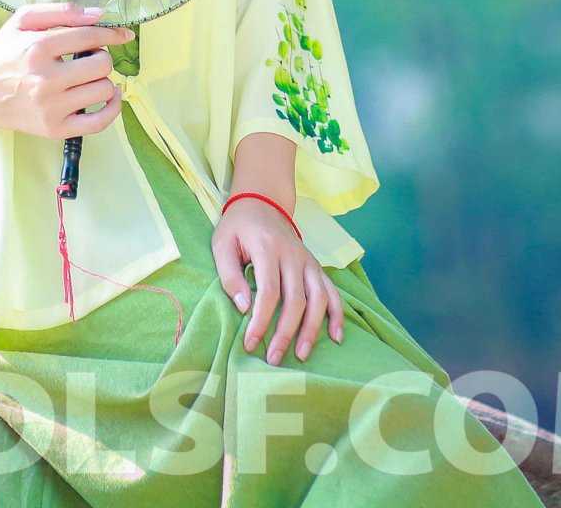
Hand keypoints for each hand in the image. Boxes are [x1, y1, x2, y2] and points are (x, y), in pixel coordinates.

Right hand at [0, 1, 133, 138]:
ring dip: (102, 80)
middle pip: (102, 64)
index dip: (111, 33)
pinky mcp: (54, 129)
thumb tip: (101, 15)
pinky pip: (100, 122)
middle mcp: (45, 79)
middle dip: (100, 56)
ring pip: (104, 90)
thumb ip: (61, 12)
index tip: (122, 34)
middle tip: (86, 56)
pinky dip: (112, 109)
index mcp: (38, 48)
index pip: (90, 36)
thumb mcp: (24, 19)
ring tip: (86, 76)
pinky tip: (108, 97)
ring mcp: (50, 108)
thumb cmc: (3, 51)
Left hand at [212, 198, 343, 363]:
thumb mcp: (222, 244)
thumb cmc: (238, 227)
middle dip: (286, 332)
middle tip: (273, 359)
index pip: (269, 291)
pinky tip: (336, 337)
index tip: (251, 343)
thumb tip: (243, 308)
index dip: (262, 320)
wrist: (262, 201)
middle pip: (296, 299)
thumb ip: (229, 275)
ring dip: (312, 329)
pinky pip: (333, 292)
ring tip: (302, 354)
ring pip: (319, 298)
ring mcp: (308, 261)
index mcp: (267, 248)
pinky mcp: (316, 267)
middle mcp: (293, 255)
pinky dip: (338, 314)